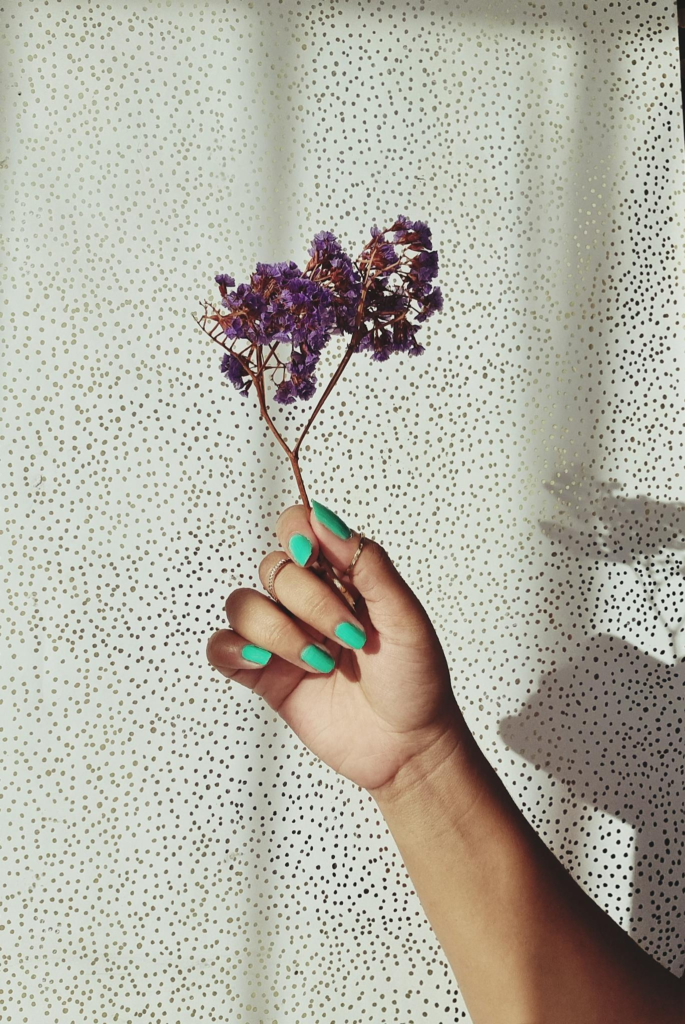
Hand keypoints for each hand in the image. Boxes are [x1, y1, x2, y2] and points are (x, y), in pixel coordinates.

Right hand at [206, 501, 470, 796]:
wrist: (408, 747)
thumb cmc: (415, 681)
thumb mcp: (405, 617)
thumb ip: (369, 564)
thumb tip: (326, 519)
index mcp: (341, 576)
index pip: (296, 528)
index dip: (296, 535)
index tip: (313, 558)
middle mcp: (306, 601)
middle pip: (273, 569)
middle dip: (309, 603)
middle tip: (348, 637)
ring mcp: (282, 636)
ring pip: (243, 605)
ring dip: (279, 633)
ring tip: (320, 663)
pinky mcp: (263, 674)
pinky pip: (221, 647)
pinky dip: (234, 650)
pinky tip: (265, 664)